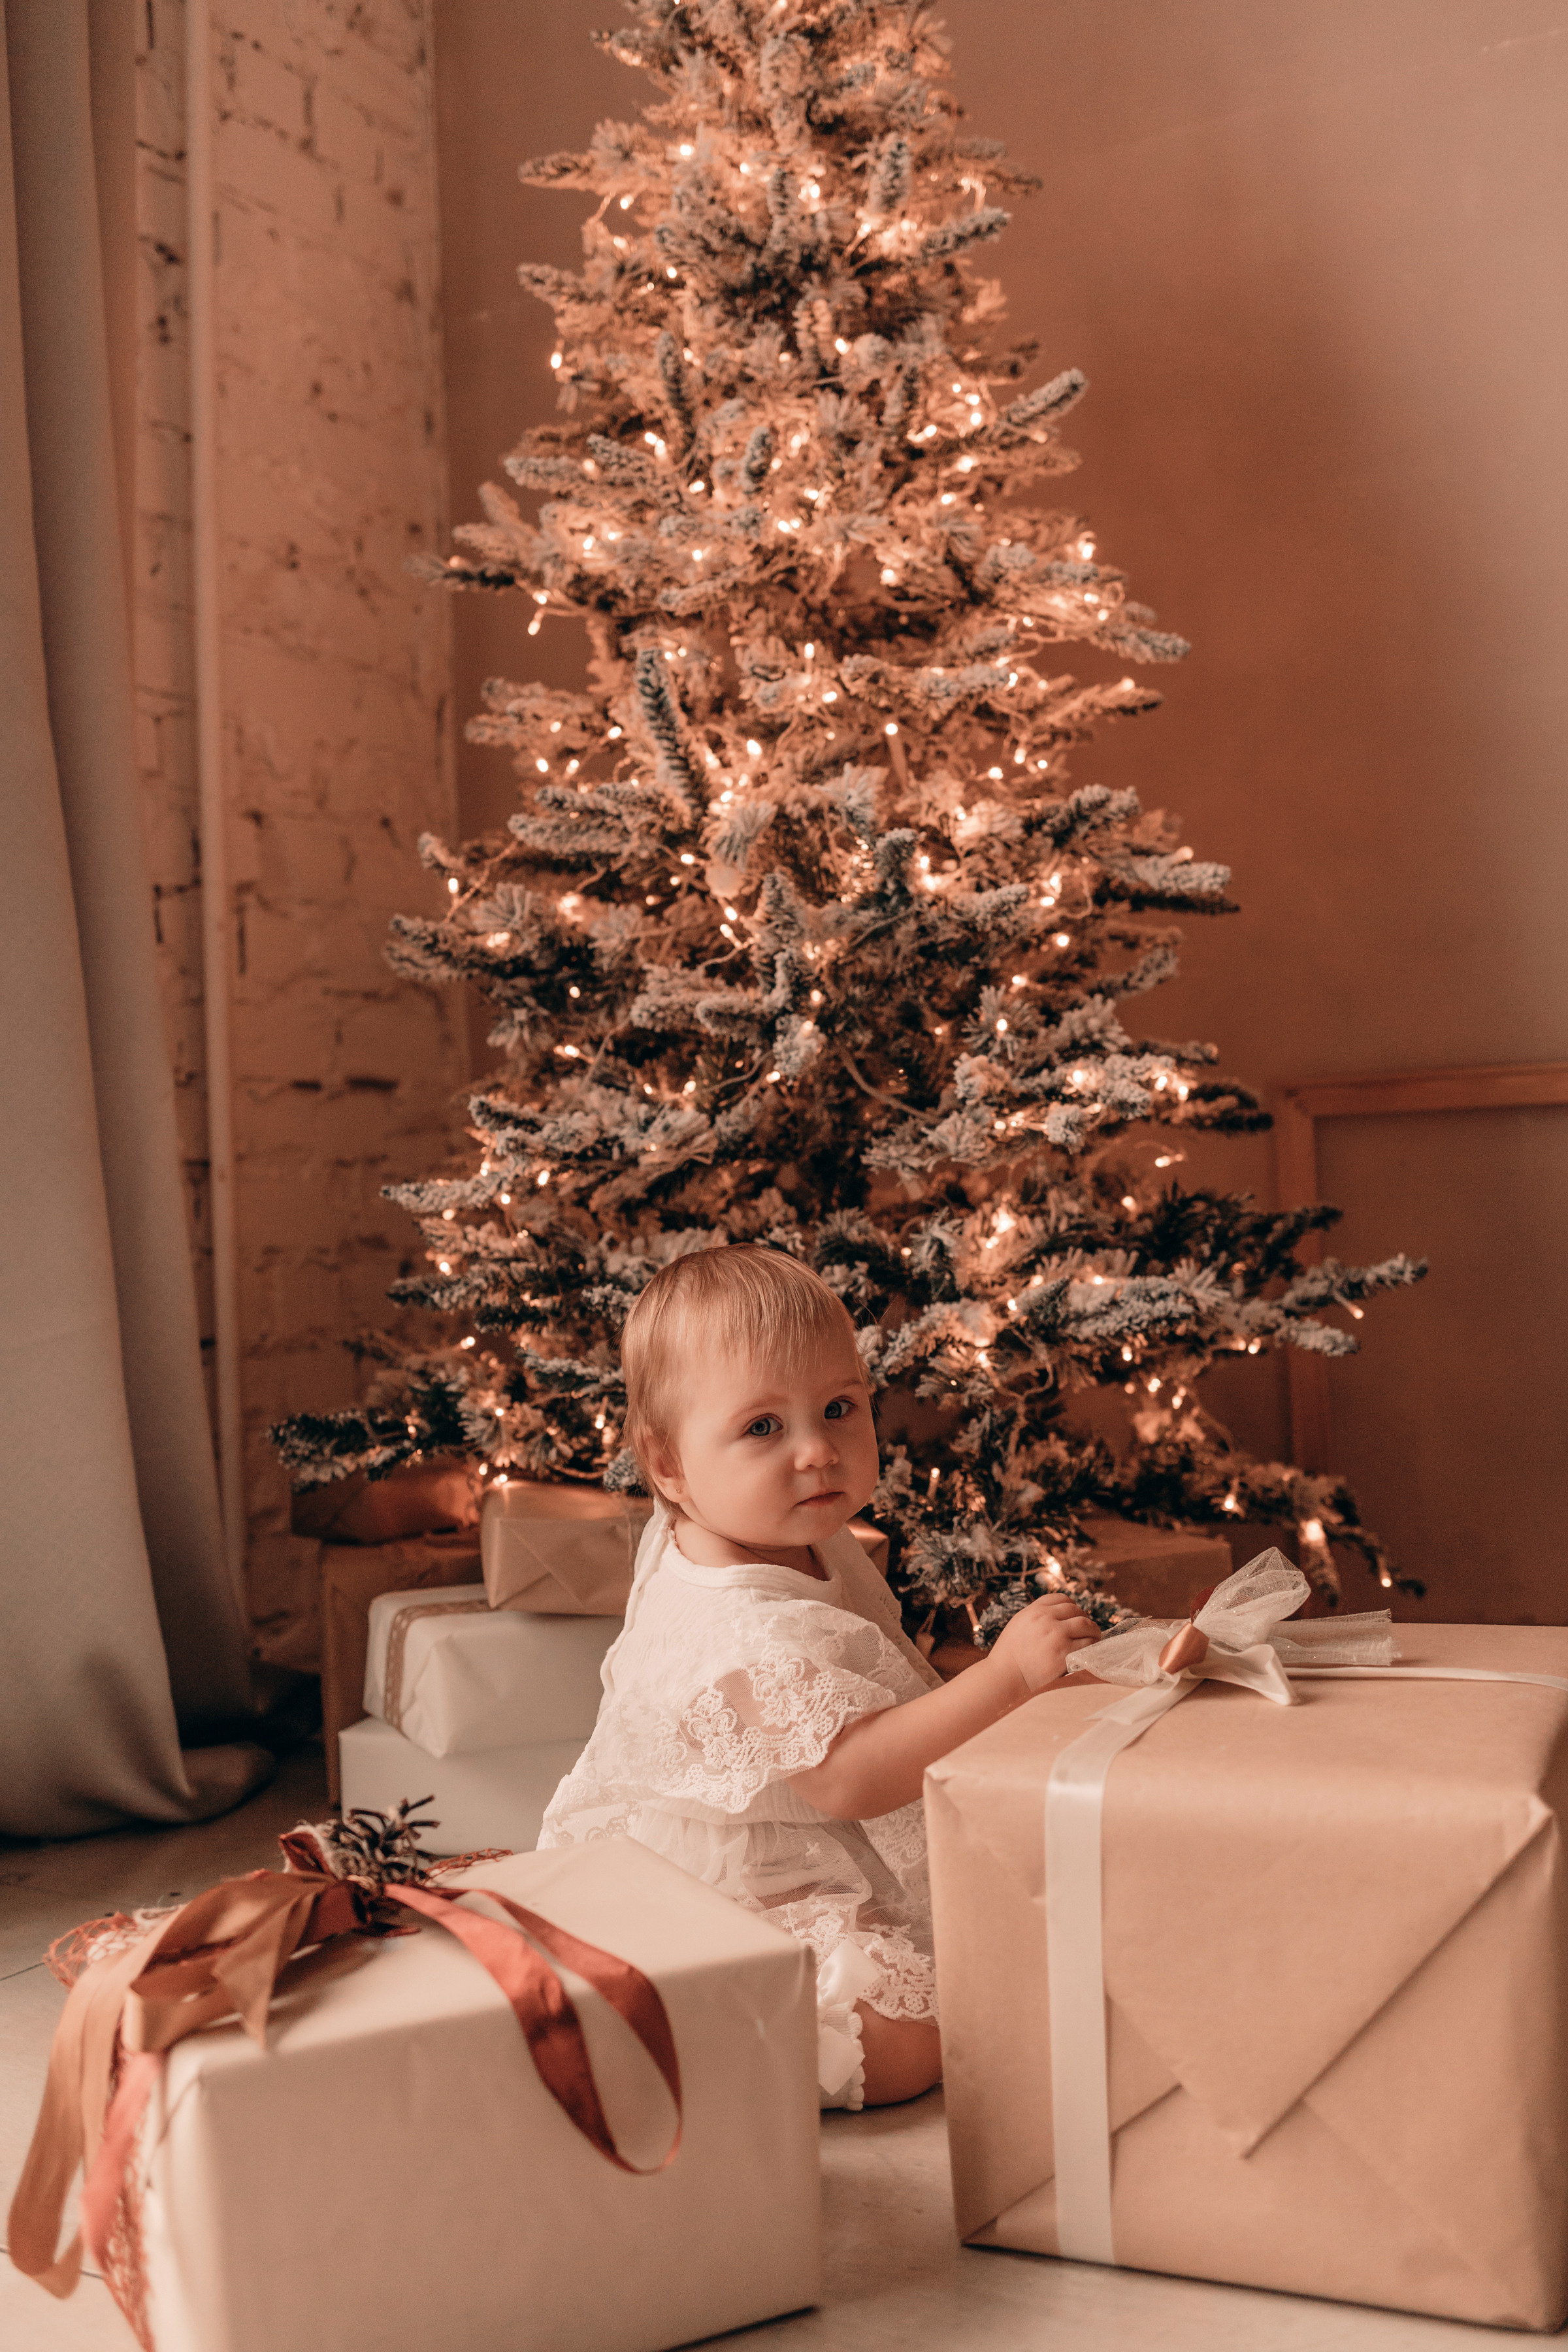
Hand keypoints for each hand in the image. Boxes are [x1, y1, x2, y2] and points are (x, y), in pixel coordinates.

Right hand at [986, 1594, 1100, 1700]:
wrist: (1005, 1675)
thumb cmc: (1010, 1654)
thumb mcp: (1019, 1624)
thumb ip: (1037, 1616)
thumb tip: (1060, 1614)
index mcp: (1034, 1610)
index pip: (1061, 1598)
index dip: (1071, 1607)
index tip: (1074, 1617)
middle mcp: (1046, 1618)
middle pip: (1076, 1610)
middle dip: (1083, 1619)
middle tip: (1086, 1630)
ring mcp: (1056, 1634)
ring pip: (1086, 1624)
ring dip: (1092, 1631)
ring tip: (1093, 1638)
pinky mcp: (1064, 1652)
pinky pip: (1087, 1643)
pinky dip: (1092, 1645)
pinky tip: (1090, 1650)